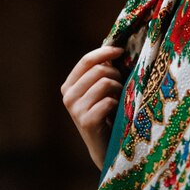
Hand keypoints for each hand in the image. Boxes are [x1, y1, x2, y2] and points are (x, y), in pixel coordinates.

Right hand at [61, 45, 124, 169]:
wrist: (105, 146)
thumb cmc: (106, 111)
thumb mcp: (100, 88)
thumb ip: (101, 69)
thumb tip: (115, 44)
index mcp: (69, 85)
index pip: (86, 60)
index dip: (105, 52)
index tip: (121, 50)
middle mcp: (68, 96)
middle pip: (98, 70)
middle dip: (116, 74)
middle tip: (122, 84)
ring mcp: (75, 110)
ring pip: (105, 83)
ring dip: (119, 88)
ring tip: (119, 98)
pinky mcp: (86, 121)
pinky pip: (108, 100)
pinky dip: (117, 102)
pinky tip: (116, 110)